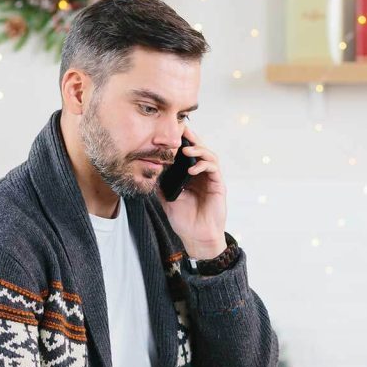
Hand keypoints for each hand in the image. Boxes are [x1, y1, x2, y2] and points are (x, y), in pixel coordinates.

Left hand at [159, 125, 227, 259]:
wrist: (197, 237)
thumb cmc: (184, 220)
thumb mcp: (166, 199)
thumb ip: (161, 184)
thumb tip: (148, 170)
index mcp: (189, 175)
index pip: (186, 153)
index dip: (181, 142)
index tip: (170, 133)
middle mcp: (201, 174)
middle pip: (199, 149)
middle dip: (190, 138)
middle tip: (181, 130)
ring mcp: (210, 178)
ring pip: (208, 155)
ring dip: (198, 149)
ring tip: (185, 150)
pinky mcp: (218, 185)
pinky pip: (213, 169)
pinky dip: (203, 165)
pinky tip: (192, 168)